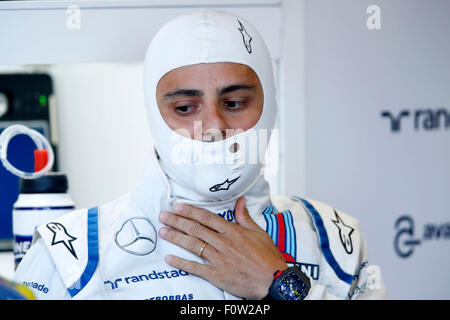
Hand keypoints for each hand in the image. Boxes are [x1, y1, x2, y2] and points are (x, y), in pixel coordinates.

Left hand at [158, 197, 287, 298]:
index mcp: (232, 231)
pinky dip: (181, 263)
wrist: (273, 279)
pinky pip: (195, 268)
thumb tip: (240, 201)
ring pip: (193, 245)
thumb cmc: (267, 257)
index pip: (206, 217)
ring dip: (176, 237)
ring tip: (163, 231)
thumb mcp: (259, 232)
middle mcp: (223, 243)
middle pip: (196, 229)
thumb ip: (245, 217)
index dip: (190, 211)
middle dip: (177, 221)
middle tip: (163, 216)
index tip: (178, 207)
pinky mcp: (216, 274)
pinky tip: (169, 258)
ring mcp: (218, 258)